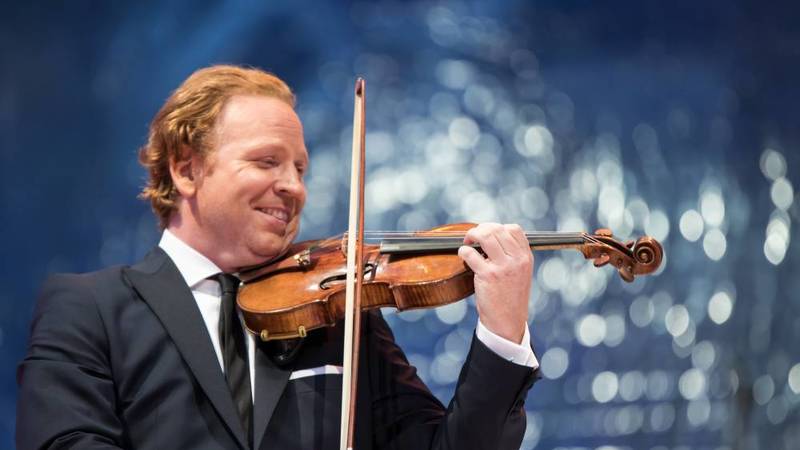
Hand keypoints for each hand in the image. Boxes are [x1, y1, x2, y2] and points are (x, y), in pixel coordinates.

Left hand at [458, 223, 533, 342]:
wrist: (507, 322)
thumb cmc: (510, 297)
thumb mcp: (520, 273)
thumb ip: (512, 255)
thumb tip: (491, 236)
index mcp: (526, 257)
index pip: (514, 229)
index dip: (497, 227)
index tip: (488, 234)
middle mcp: (517, 260)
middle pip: (497, 229)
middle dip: (481, 229)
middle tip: (473, 237)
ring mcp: (503, 267)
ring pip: (485, 236)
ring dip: (472, 235)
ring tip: (468, 243)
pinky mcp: (488, 276)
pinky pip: (471, 253)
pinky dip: (463, 251)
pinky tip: (463, 255)